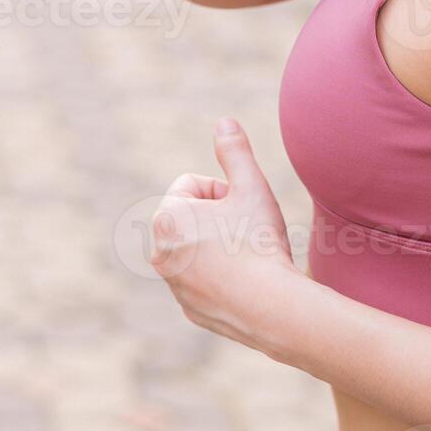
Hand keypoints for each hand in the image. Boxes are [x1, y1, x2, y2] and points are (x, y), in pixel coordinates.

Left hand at [150, 118, 299, 351]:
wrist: (271, 307)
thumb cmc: (258, 242)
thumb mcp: (250, 187)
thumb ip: (235, 151)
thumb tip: (224, 121)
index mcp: (166, 218)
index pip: (194, 184)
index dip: (225, 191)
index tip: (241, 210)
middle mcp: (159, 252)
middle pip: (195, 217)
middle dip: (220, 218)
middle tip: (247, 233)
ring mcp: (173, 285)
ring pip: (201, 249)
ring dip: (221, 246)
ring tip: (248, 258)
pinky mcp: (189, 308)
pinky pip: (207, 281)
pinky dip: (224, 277)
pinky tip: (247, 283)